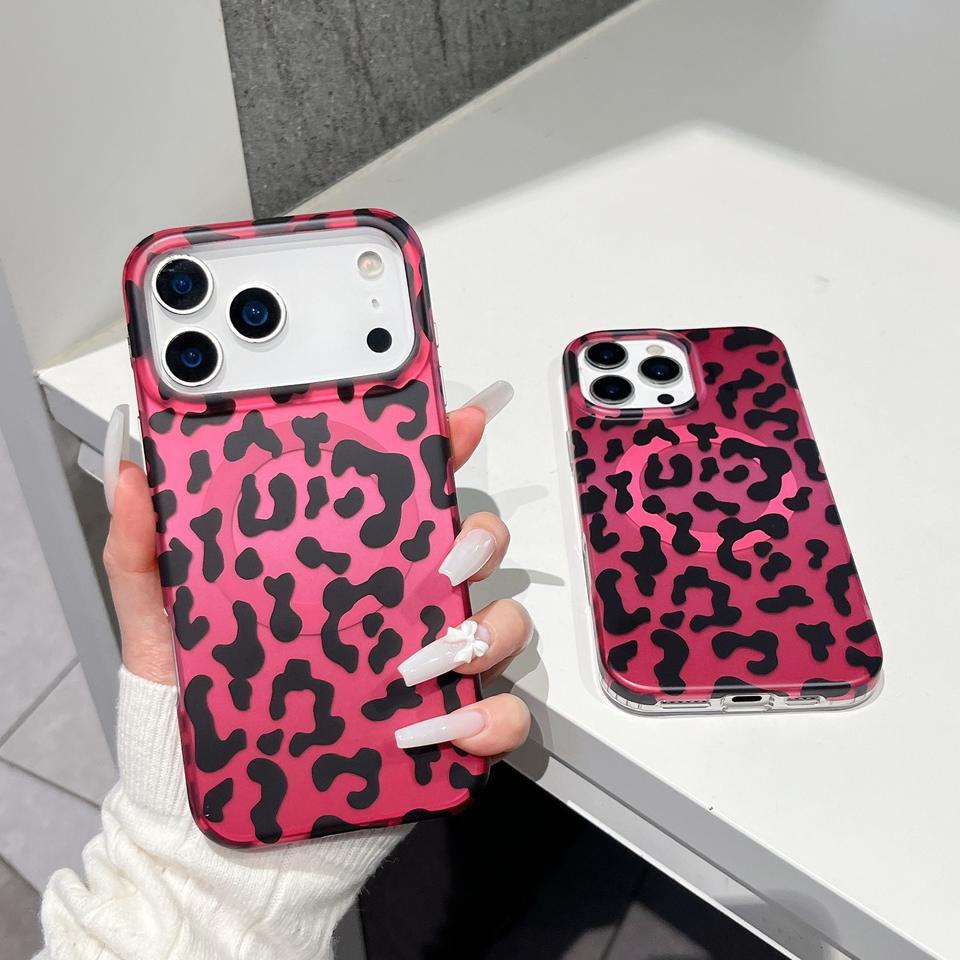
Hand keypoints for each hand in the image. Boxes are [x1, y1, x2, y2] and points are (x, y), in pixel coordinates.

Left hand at [102, 381, 530, 757]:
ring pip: (499, 625)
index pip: (405, 497)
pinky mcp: (439, 733)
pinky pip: (499, 719)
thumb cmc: (197, 710)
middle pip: (471, 550)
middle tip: (448, 553)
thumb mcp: (161, 624)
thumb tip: (134, 477)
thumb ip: (146, 552)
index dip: (440, 452)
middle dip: (479, 537)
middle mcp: (396, 610)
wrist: (212, 816)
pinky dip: (492, 720)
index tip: (456, 421)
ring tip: (426, 660)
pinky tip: (450, 729)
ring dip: (486, 630)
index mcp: (348, 570)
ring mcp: (424, 670)